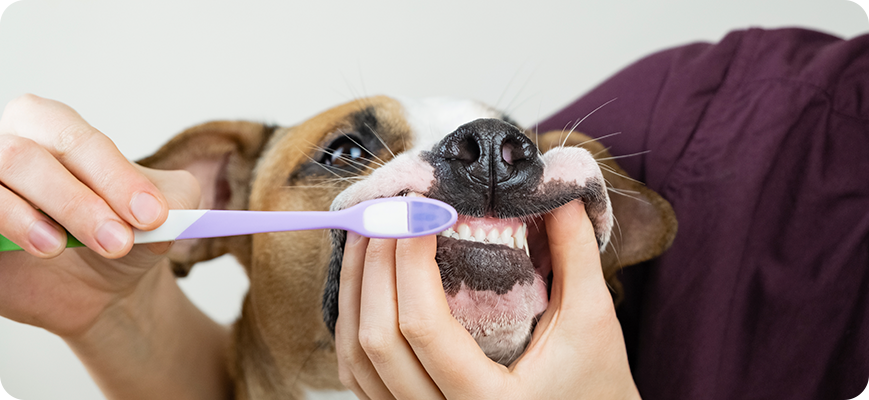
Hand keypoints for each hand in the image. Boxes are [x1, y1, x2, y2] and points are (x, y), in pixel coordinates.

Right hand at [0, 94, 199, 337]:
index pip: (77, 140)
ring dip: (30, 218)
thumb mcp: (164, 211)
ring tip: (62, 247)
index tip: (151, 216)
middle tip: (118, 242)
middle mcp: (5, 146)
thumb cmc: (123, 228)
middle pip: (24, 157)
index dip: (114, 177)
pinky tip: (36, 251)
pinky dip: (4, 229)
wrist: (99, 281)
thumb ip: (173, 202)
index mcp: (49, 125)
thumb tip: (163, 212)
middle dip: (76, 202)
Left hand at [336, 200, 640, 398]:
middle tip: (389, 211)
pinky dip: (353, 322)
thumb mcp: (592, 319)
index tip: (418, 210)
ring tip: (368, 234)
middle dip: (374, 266)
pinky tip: (365, 281)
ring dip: (354, 291)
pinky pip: (359, 373)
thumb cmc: (596, 384)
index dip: (409, 260)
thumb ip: (574, 252)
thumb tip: (556, 189)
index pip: (422, 326)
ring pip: (357, 359)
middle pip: (377, 340)